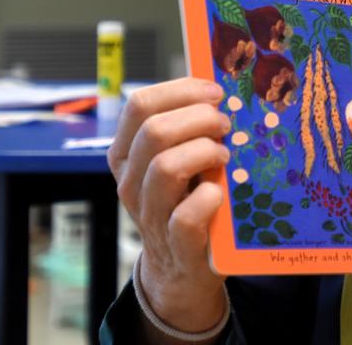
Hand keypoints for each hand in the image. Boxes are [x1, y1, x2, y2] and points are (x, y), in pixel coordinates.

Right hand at [107, 79, 230, 333]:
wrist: (180, 265)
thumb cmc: (184, 197)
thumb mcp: (176, 158)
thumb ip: (186, 127)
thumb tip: (218, 87)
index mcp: (126, 152)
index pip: (140, 104)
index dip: (182, 90)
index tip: (215, 92)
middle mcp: (130, 181)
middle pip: (154, 130)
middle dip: (199, 119)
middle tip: (225, 125)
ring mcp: (150, 214)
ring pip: (166, 167)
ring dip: (206, 152)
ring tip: (225, 156)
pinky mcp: (177, 243)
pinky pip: (187, 215)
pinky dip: (210, 197)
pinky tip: (221, 191)